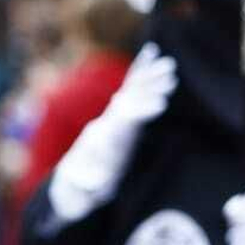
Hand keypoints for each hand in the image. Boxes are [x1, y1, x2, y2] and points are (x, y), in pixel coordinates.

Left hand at [47, 43, 176, 221]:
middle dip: (148, 89)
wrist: (73, 184)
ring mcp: (113, 116)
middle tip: (171, 79)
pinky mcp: (121, 115)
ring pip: (132, 90)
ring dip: (150, 76)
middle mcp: (107, 121)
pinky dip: (141, 69)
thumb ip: (88, 184)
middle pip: (129, 100)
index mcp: (103, 138)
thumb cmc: (82, 190)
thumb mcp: (84, 193)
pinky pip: (131, 87)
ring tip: (170, 65)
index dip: (141, 110)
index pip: (124, 120)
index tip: (161, 105)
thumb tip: (98, 177)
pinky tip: (152, 52)